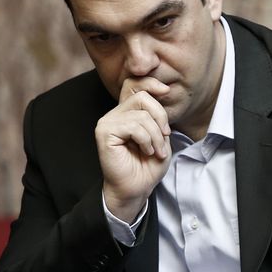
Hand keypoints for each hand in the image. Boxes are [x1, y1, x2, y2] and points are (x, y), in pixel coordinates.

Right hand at [97, 77, 171, 222]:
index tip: (167, 91)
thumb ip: (158, 114)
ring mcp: (107, 122)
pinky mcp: (104, 132)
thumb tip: (163, 89)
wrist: (137, 188)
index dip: (151, 83)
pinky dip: (146, 140)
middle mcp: (115, 114)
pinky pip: (134, 127)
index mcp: (127, 112)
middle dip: (160, 117)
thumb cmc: (148, 165)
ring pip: (142, 115)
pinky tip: (146, 151)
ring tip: (156, 151)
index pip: (135, 84)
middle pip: (143, 97)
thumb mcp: (161, 135)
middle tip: (164, 137)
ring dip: (156, 136)